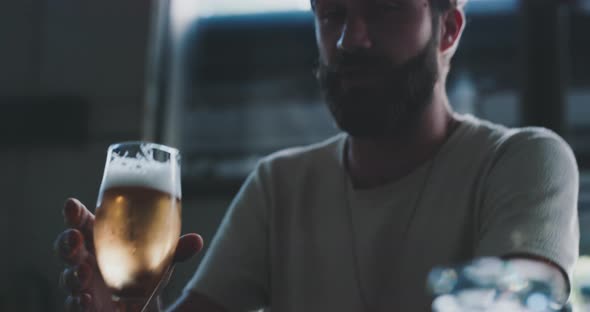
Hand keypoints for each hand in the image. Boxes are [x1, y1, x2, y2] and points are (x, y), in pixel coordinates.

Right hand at [55, 198, 203, 310]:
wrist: (142, 305)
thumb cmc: (144, 271)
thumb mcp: (162, 258)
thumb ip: (177, 249)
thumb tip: (196, 241)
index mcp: (101, 238)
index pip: (83, 221)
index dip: (74, 213)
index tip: (72, 206)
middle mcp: (87, 258)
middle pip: (68, 247)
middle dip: (66, 241)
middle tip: (74, 238)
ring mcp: (83, 282)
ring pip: (67, 276)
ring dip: (73, 274)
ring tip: (84, 272)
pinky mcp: (85, 305)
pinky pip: (74, 304)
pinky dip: (77, 301)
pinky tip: (84, 299)